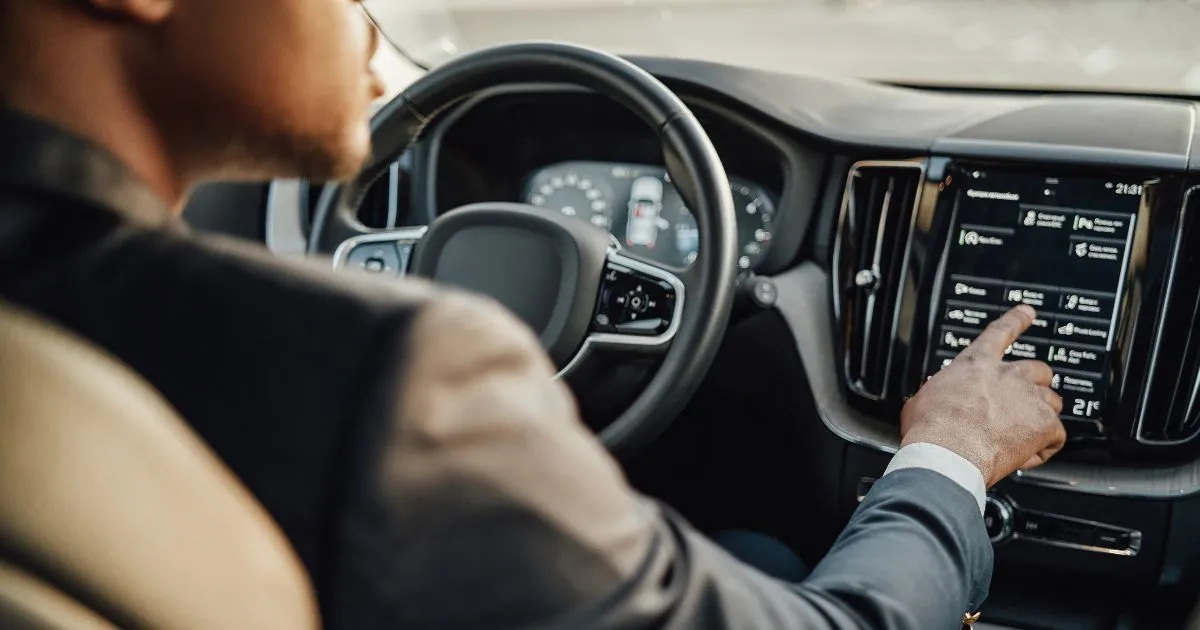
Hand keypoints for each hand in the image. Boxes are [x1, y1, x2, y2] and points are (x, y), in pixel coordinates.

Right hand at [901, 304, 1065, 486]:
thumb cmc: (930, 428)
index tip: (1027, 312)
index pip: (1001, 332)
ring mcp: (1030, 399)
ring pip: (1053, 401)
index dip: (1016, 319)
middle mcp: (1008, 376)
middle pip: (1038, 369)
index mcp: (976, 364)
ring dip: (1042, 415)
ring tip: (1024, 433)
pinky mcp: (1044, 425)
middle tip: (1022, 401)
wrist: (947, 453)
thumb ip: (938, 391)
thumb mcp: (923, 399)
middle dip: (1034, 384)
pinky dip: (1045, 447)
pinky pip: (1056, 436)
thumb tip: (933, 396)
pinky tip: (1026, 454)